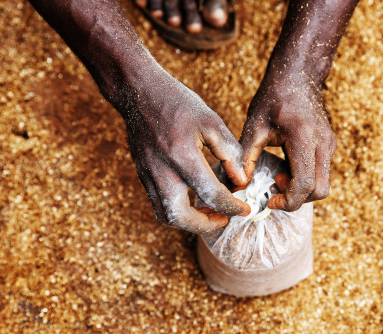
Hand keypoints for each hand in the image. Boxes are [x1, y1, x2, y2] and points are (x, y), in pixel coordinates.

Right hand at [121, 70, 249, 232]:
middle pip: (180, 217)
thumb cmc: (177, 103)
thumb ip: (230, 152)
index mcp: (182, 157)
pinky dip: (177, 210)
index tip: (244, 209)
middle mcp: (162, 172)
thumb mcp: (211, 121)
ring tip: (209, 212)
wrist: (138, 92)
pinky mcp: (143, 174)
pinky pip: (157, 203)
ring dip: (188, 222)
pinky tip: (192, 199)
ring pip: (165, 215)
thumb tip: (241, 180)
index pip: (211, 195)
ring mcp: (149, 175)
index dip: (232, 207)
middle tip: (223, 218)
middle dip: (205, 225)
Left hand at [240, 73, 336, 211]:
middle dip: (297, 198)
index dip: (287, 200)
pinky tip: (287, 166)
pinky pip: (321, 173)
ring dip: (301, 189)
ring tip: (279, 175)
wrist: (298, 74)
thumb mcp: (254, 125)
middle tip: (275, 186)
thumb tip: (237, 185)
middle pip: (320, 190)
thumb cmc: (273, 97)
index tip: (270, 200)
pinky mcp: (329, 145)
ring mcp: (330, 145)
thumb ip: (246, 157)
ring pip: (323, 184)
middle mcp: (323, 144)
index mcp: (304, 139)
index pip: (304, 184)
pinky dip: (305, 178)